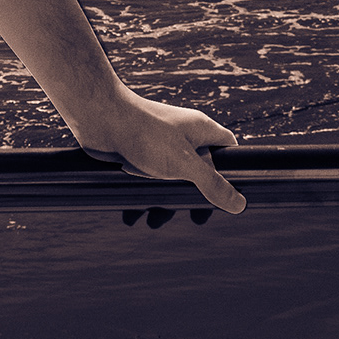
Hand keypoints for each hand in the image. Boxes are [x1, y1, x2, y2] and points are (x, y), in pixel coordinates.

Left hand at [67, 93, 245, 213]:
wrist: (99, 116)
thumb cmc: (145, 132)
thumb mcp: (184, 163)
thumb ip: (212, 184)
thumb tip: (240, 205)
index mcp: (200, 131)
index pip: (228, 150)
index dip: (231, 174)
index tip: (228, 197)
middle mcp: (182, 138)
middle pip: (199, 172)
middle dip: (192, 197)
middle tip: (190, 217)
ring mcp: (160, 147)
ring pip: (169, 181)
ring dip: (162, 203)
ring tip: (152, 221)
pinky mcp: (138, 155)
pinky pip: (145, 182)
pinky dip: (141, 199)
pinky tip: (132, 215)